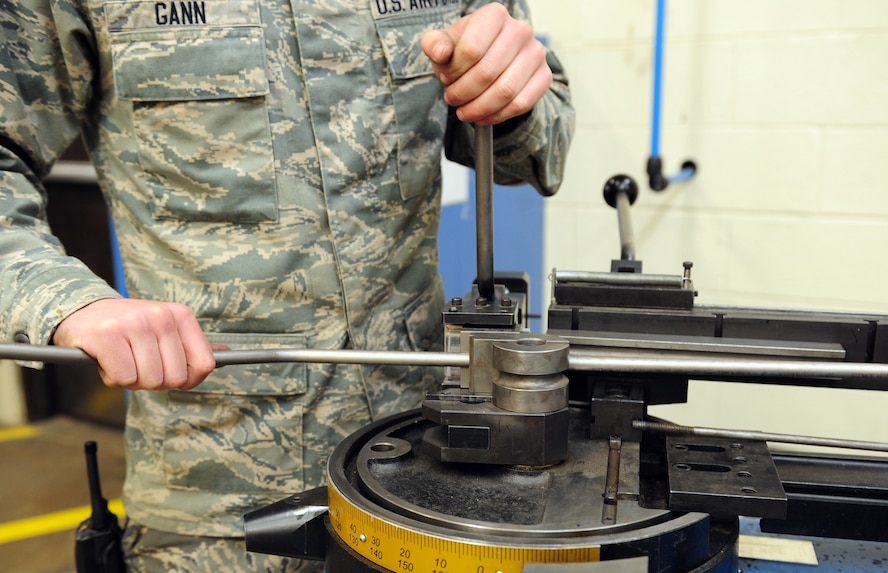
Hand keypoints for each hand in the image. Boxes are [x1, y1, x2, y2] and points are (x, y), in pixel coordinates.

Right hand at [52, 298, 215, 390]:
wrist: (82, 311)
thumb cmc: (129, 329)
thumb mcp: (165, 329)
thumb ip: (192, 344)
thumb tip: (227, 354)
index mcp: (180, 315)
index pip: (204, 364)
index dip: (188, 380)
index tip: (170, 374)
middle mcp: (160, 316)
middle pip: (174, 379)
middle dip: (154, 381)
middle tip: (138, 364)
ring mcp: (133, 324)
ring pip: (148, 381)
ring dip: (132, 380)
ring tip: (122, 359)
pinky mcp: (106, 336)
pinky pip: (123, 378)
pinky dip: (113, 378)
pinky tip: (107, 361)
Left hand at [421, 3, 551, 124]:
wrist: (493, 57)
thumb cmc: (467, 49)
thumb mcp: (446, 43)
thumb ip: (435, 44)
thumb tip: (440, 52)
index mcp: (494, 15)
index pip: (471, 49)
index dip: (454, 72)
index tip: (446, 79)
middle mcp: (520, 30)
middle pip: (487, 72)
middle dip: (464, 93)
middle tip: (453, 100)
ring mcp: (536, 53)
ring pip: (505, 91)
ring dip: (479, 108)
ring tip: (465, 112)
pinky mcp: (544, 76)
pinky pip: (521, 103)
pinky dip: (499, 116)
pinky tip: (484, 117)